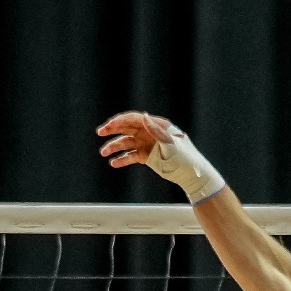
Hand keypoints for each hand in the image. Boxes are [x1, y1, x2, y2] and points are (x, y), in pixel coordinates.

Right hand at [96, 111, 226, 201]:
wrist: (191, 174)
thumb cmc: (184, 157)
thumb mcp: (171, 143)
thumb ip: (156, 130)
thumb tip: (143, 116)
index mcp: (157, 125)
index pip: (135, 119)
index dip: (121, 120)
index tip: (109, 125)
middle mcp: (149, 133)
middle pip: (127, 128)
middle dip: (112, 129)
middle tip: (100, 132)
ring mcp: (147, 144)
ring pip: (126, 143)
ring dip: (114, 146)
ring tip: (103, 153)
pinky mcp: (146, 156)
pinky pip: (130, 156)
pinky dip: (122, 159)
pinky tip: (113, 163)